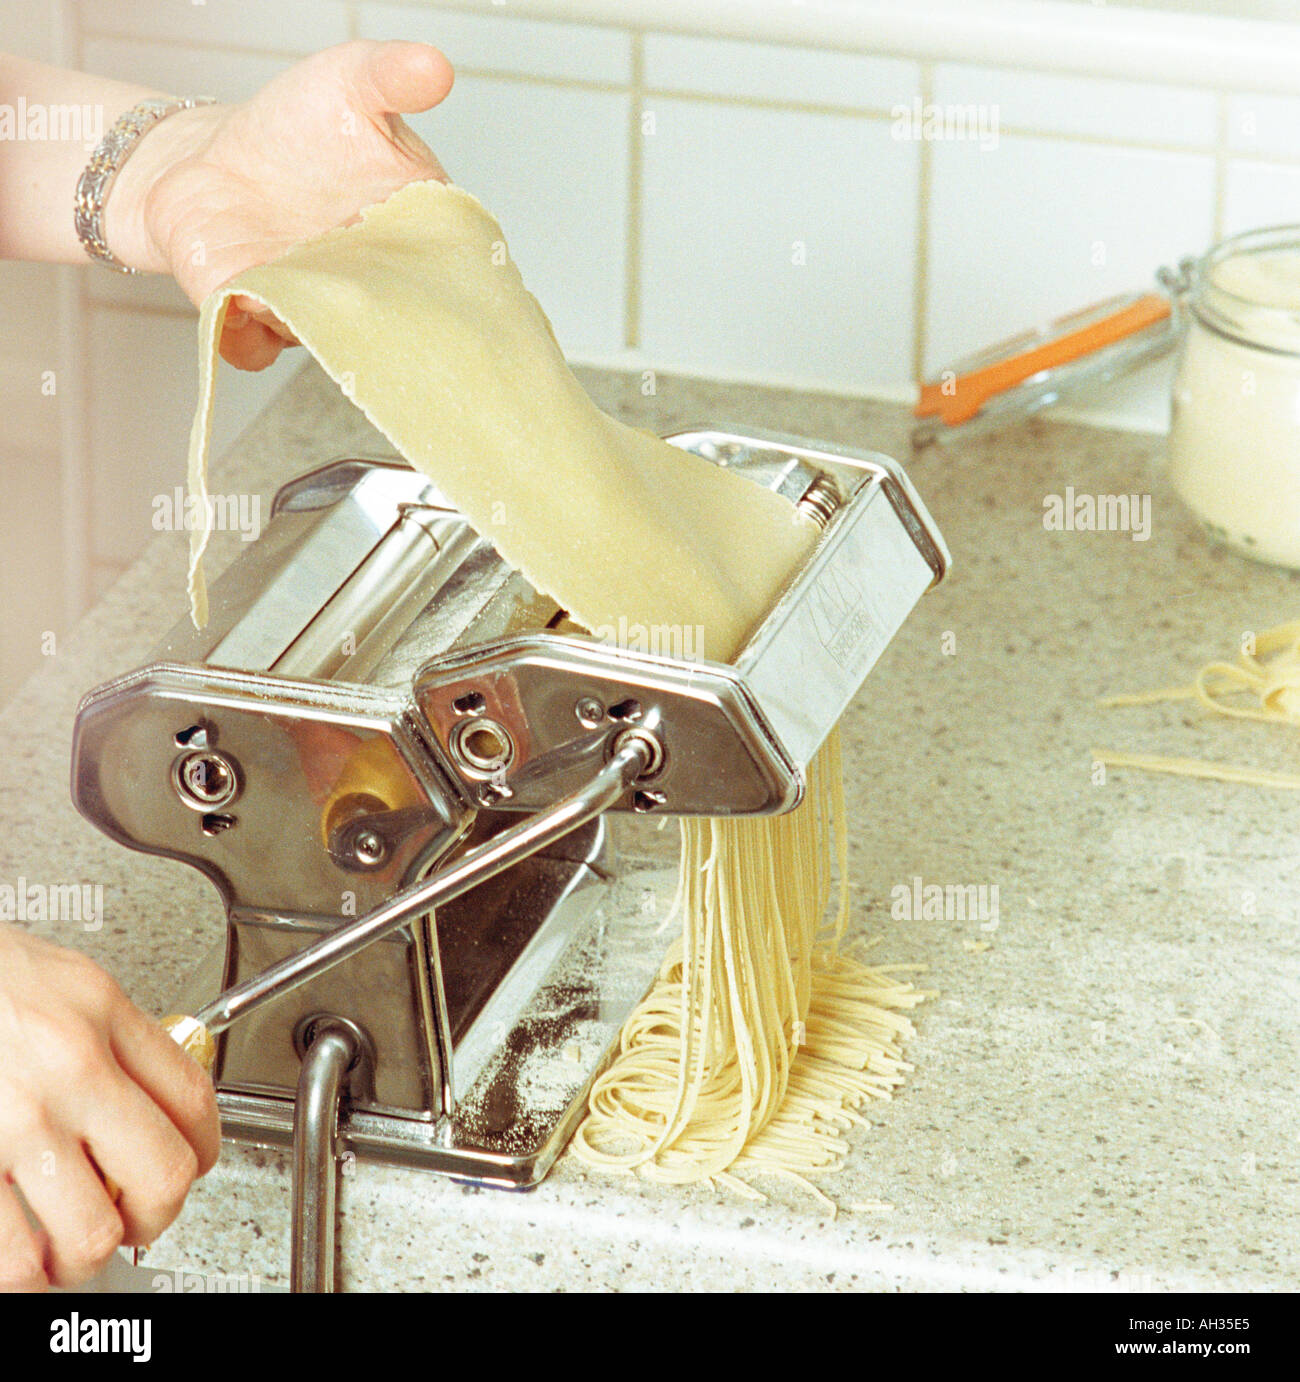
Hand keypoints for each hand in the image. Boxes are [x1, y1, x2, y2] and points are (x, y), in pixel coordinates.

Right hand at [0, 925, 219, 1289]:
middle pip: (161, 1174)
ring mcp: (15, 1120)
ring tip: (72, 1248)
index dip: (203, 1150)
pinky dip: (24, 1272)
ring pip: (92, 1231)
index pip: (193, 1098)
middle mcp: (68, 1065)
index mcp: (99, 1012)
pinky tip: (22, 1256)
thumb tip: (148, 1091)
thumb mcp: (63, 979)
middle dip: (156, 1214)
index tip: (191, 1166)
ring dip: (86, 1256)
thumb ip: (111, 1033)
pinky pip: (13, 1254)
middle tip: (136, 1218)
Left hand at [108, 40, 453, 370]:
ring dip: (299, 311)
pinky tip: (239, 291)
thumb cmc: (295, 129)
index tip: (407, 254)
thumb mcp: (350, 83)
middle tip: (343, 270)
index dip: (433, 279)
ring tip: (282, 264)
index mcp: (407, 238)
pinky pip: (252, 348)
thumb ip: (393, 77)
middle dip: (367, 312)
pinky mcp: (253, 323)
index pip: (439, 275)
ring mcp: (311, 313)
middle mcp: (366, 289)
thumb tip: (433, 67)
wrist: (212, 160)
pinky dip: (243, 331)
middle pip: (384, 325)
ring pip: (316, 337)